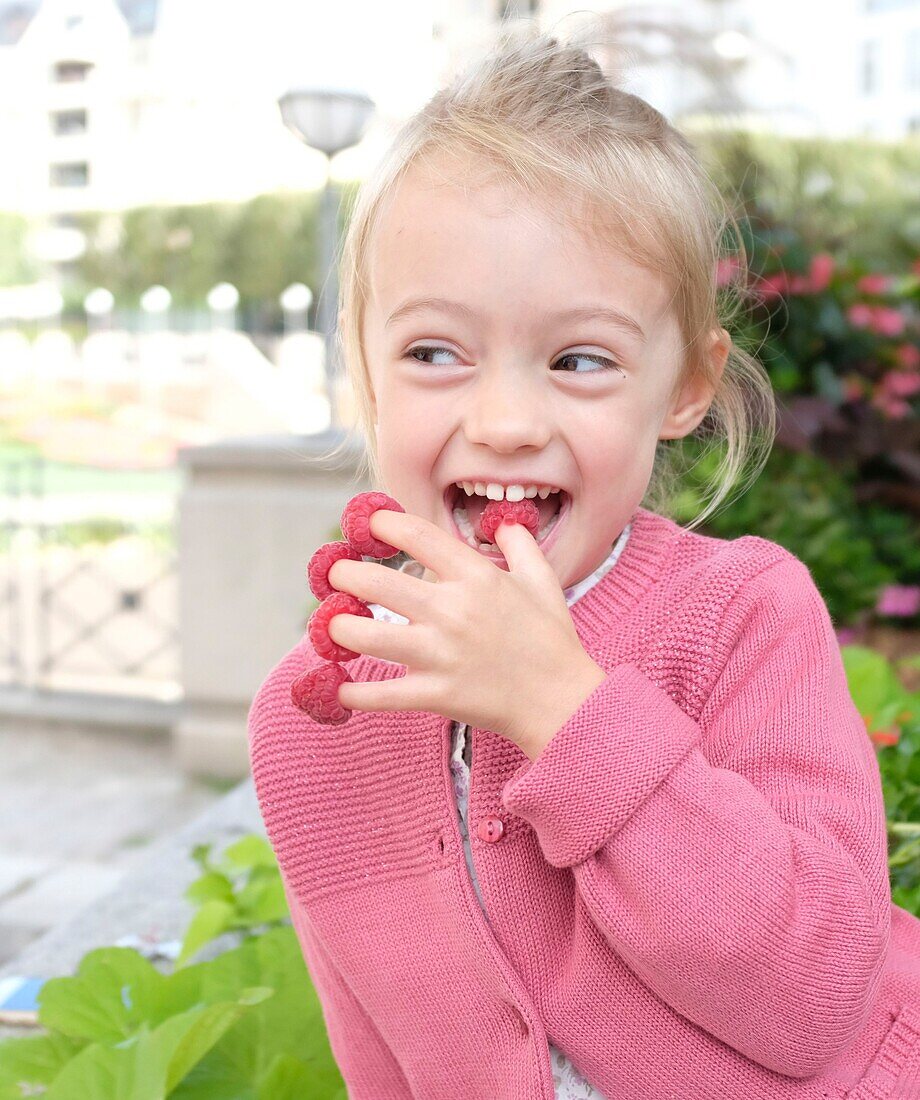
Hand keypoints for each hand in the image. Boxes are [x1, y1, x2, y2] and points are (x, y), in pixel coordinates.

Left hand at [325, 508, 606, 760]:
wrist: (563, 701)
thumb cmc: (552, 640)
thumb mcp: (543, 580)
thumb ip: (519, 543)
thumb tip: (503, 519)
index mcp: (477, 577)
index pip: (417, 536)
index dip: (382, 523)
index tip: (367, 523)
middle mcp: (453, 610)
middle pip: (377, 583)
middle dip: (343, 574)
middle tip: (335, 575)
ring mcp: (442, 654)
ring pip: (368, 636)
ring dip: (338, 628)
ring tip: (331, 624)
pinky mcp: (437, 694)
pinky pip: (383, 694)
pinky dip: (355, 693)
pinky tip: (339, 686)